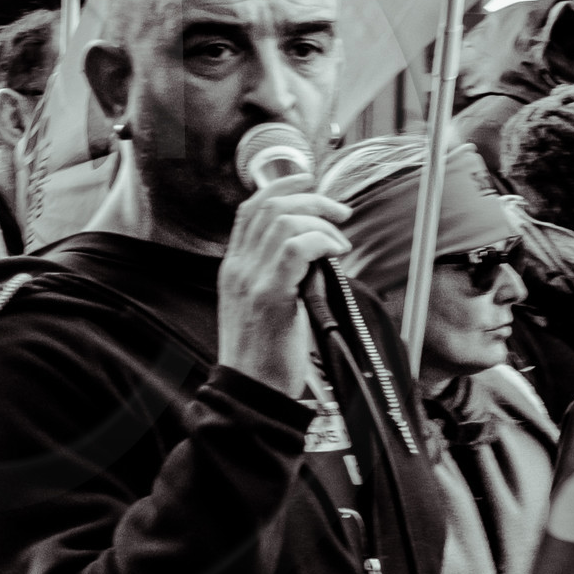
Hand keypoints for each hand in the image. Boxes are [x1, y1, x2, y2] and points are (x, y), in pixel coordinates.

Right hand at [218, 172, 350, 396]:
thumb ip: (277, 275)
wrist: (250, 391)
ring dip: (321, 222)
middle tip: (340, 212)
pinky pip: (298, 248)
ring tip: (340, 241)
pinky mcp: (270, 295)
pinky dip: (322, 242)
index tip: (309, 182)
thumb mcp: (261, 306)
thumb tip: (314, 252)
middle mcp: (237, 267)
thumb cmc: (264, 355)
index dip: (281, 187)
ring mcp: (251, 280)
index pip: (250, 209)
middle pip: (269, 206)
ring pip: (284, 222)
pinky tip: (335, 254)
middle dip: (310, 198)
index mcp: (233, 268)